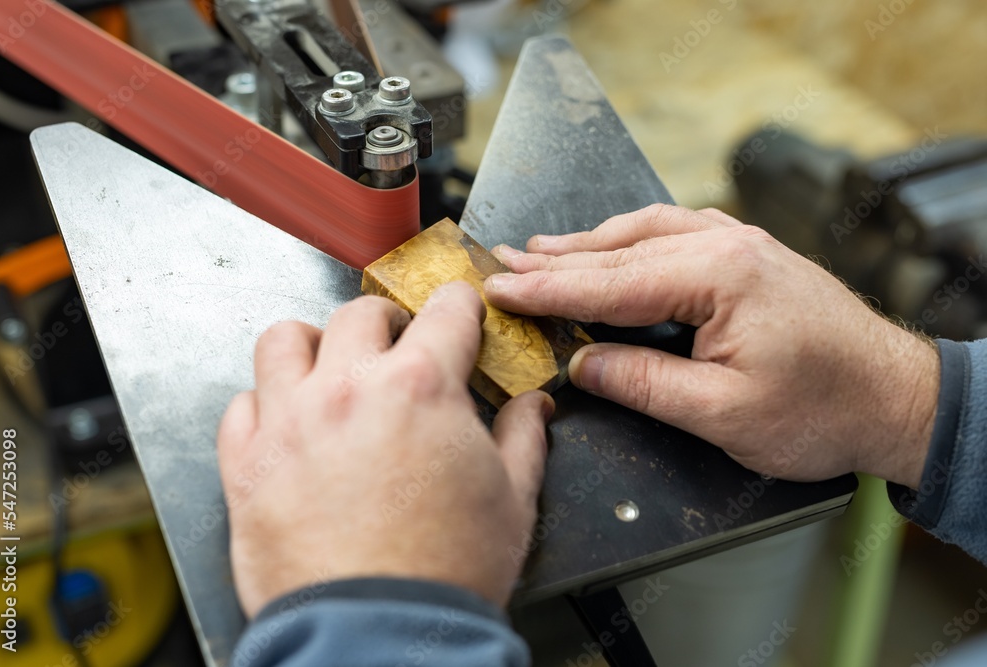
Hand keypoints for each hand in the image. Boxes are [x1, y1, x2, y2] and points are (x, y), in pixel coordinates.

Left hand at [217, 282, 553, 617]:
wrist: (380, 635)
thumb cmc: (444, 574)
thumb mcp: (513, 499)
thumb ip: (522, 438)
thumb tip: (531, 408)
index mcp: (421, 386)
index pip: (444, 311)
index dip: (459, 306)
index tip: (457, 312)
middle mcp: (349, 388)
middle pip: (360, 313)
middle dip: (387, 322)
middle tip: (397, 347)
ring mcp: (290, 421)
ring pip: (284, 340)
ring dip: (312, 345)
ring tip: (328, 368)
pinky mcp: (246, 463)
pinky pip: (242, 404)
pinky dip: (264, 404)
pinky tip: (287, 424)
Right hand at [484, 204, 938, 488]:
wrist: (896, 399)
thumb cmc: (824, 411)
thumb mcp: (721, 413)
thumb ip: (643, 382)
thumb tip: (581, 365)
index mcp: (720, 277)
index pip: (610, 283)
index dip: (548, 290)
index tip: (501, 289)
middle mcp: (728, 245)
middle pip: (621, 249)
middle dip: (556, 259)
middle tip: (502, 262)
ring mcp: (741, 244)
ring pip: (645, 232)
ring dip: (589, 243)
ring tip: (540, 251)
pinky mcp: (749, 255)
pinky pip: (675, 233)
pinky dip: (631, 240)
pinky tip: (613, 245)